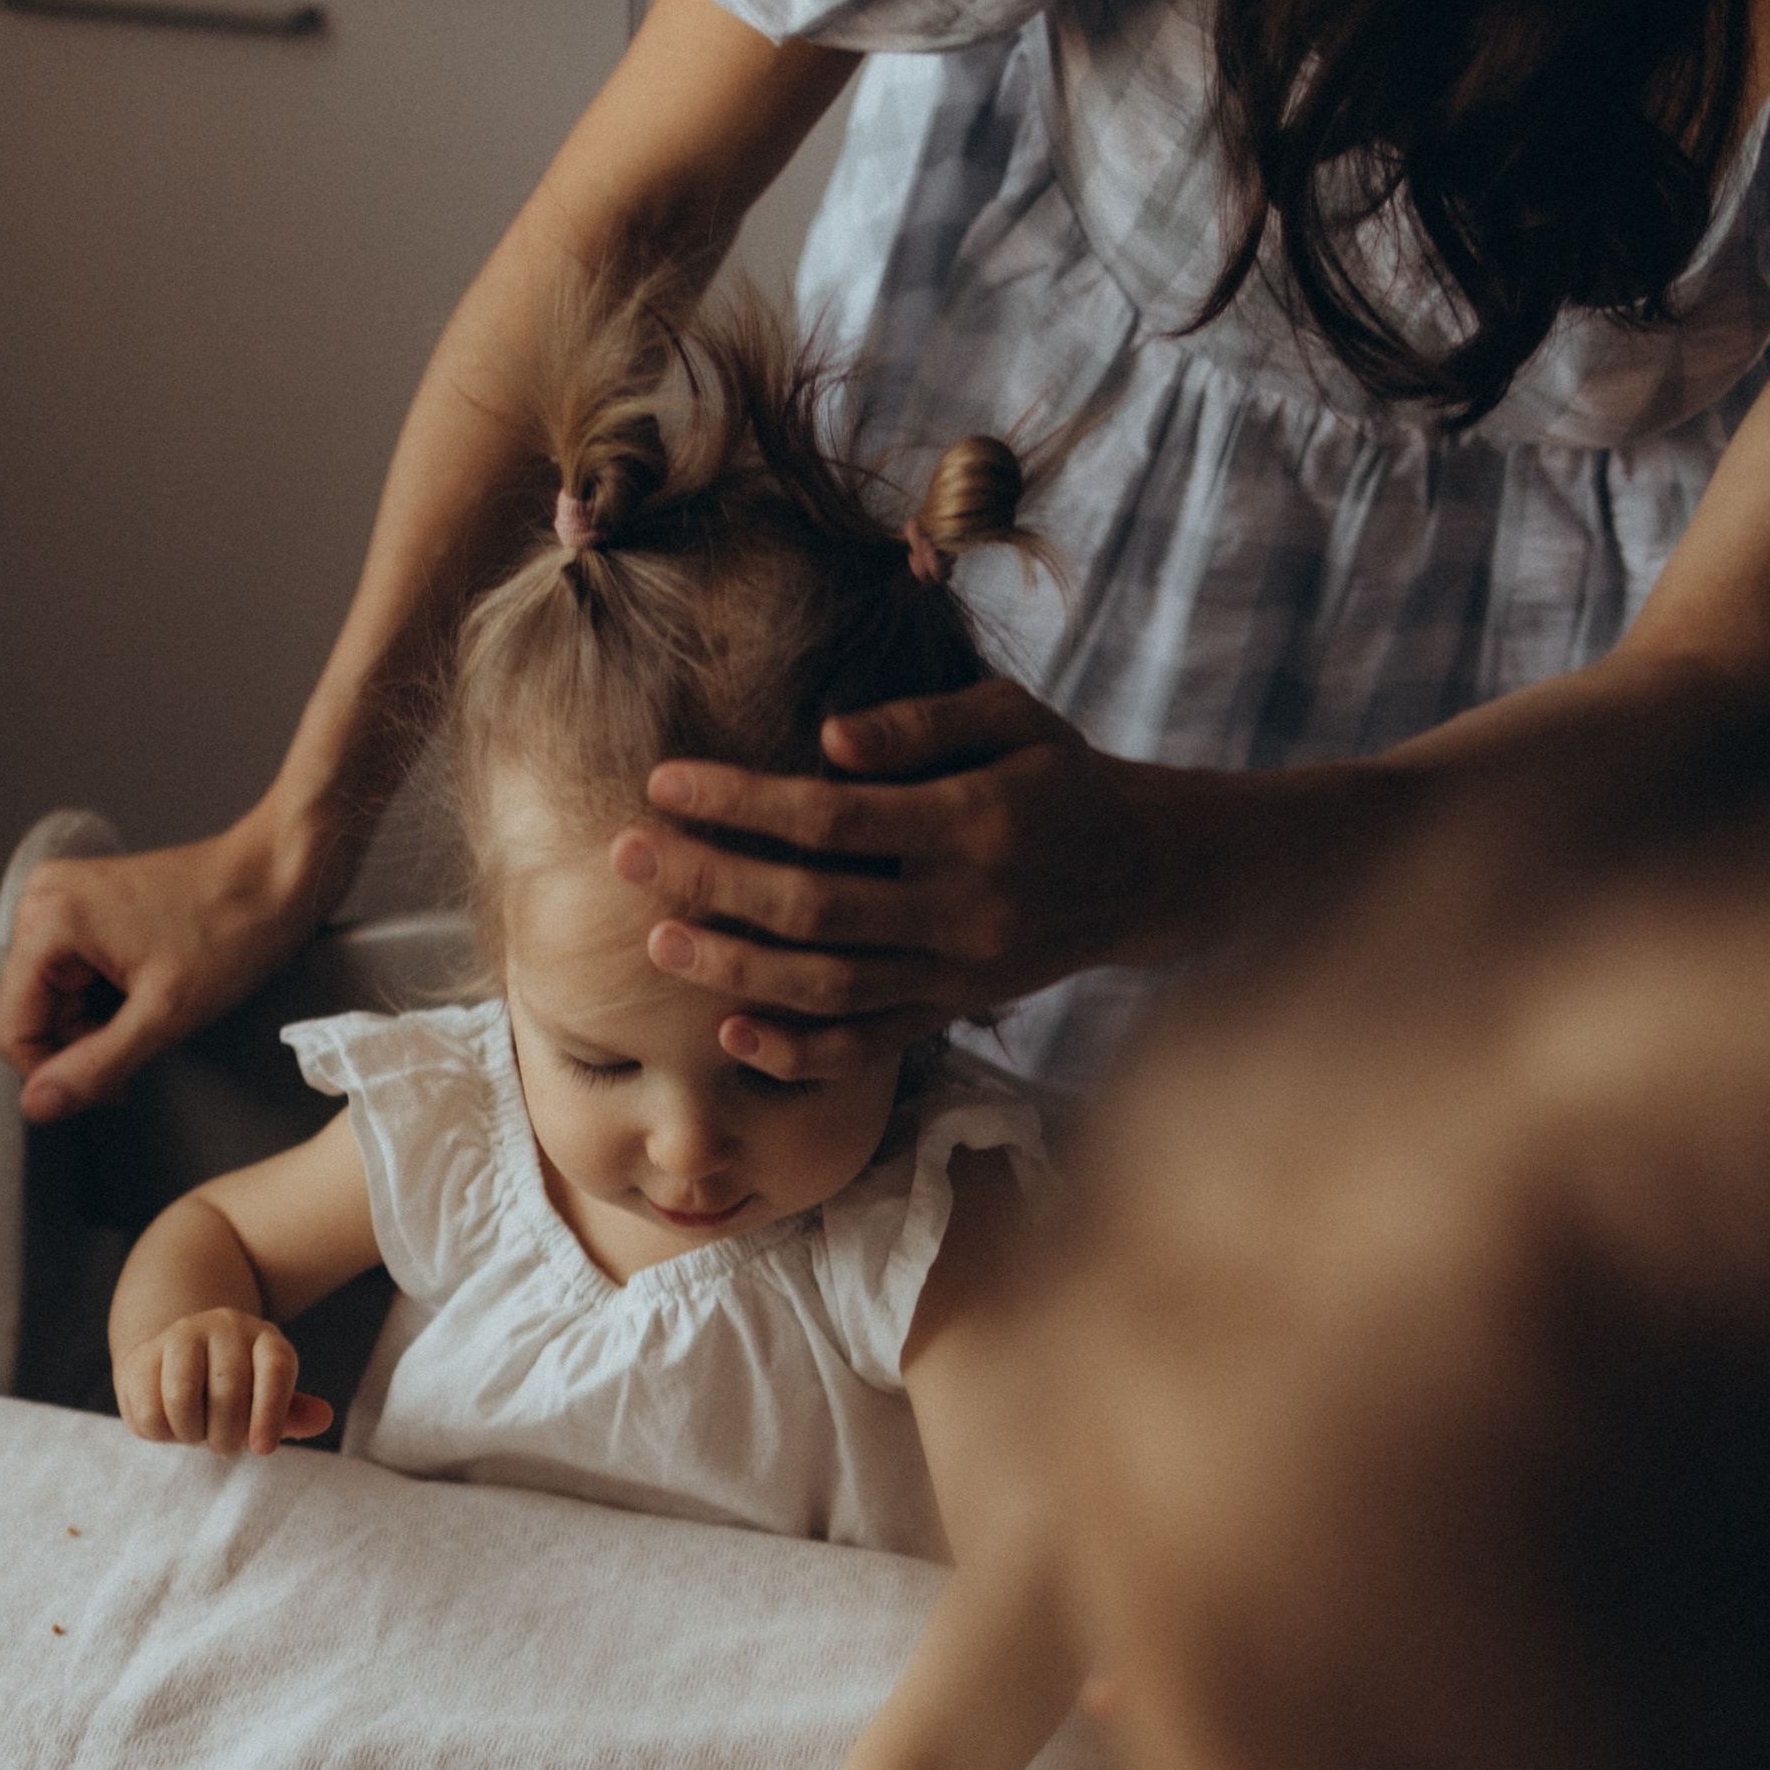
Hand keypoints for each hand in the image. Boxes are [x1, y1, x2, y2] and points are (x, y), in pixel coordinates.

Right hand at [0, 809, 320, 1121]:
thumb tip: (38, 1105)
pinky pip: (76, 976)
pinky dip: (109, 999)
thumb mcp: (163, 1015)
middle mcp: (42, 902)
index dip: (57, 1074)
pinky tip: (148, 989)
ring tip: (154, 1006)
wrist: (274, 877)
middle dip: (85, 1044)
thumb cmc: (232, 929)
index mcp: (49, 921)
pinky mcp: (85, 907)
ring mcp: (62, 901)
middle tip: (145, 1040)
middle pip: (33, 1016)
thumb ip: (95, 1066)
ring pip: (56, 1002)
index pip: (12, 1031)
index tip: (112, 1085)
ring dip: (100, 1024)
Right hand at [113, 1310, 333, 1456]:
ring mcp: (180, 1335)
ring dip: (191, 1434)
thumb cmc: (235, 1392)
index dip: (271, 1413)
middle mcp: (225, 1327)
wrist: (177, 1363)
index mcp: (266, 1339)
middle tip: (223, 1444)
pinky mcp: (141, 1355)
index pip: (275, 1369)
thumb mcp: (267, 1400)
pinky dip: (160, 1433)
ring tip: (196, 1433)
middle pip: (228, 1391)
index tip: (263, 1450)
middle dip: (226, 1436)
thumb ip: (292, 1414)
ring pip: (181, 1398)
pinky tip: (170, 1425)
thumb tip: (323, 1418)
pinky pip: (148, 1410)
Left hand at [615, 681, 1189, 1084]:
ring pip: (828, 988)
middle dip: (710, 882)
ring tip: (657, 943)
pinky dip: (797, 1051)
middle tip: (625, 855)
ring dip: (734, 971)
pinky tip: (731, 1032)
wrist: (1145, 871)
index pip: (831, 818)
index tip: (663, 782)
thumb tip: (825, 737)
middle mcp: (960, 908)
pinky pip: (866, 1046)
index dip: (741, 802)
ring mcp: (955, 972)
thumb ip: (921, 724)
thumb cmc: (1062, 776)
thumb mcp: (1013, 718)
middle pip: (812, 907)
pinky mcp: (951, 1012)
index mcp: (972, 823)